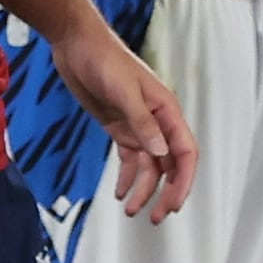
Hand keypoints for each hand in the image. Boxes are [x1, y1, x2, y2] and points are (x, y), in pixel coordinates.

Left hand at [48, 14, 197, 222]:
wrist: (76, 44)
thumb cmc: (104, 59)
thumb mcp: (123, 91)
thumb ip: (142, 123)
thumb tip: (161, 154)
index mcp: (166, 111)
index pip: (185, 152)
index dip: (184, 180)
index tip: (174, 204)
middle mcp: (156, 121)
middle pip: (170, 164)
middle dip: (166, 191)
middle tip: (157, 217)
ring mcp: (138, 126)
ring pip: (149, 165)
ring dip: (144, 189)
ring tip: (131, 210)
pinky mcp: (119, 127)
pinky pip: (129, 158)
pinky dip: (128, 177)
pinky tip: (121, 193)